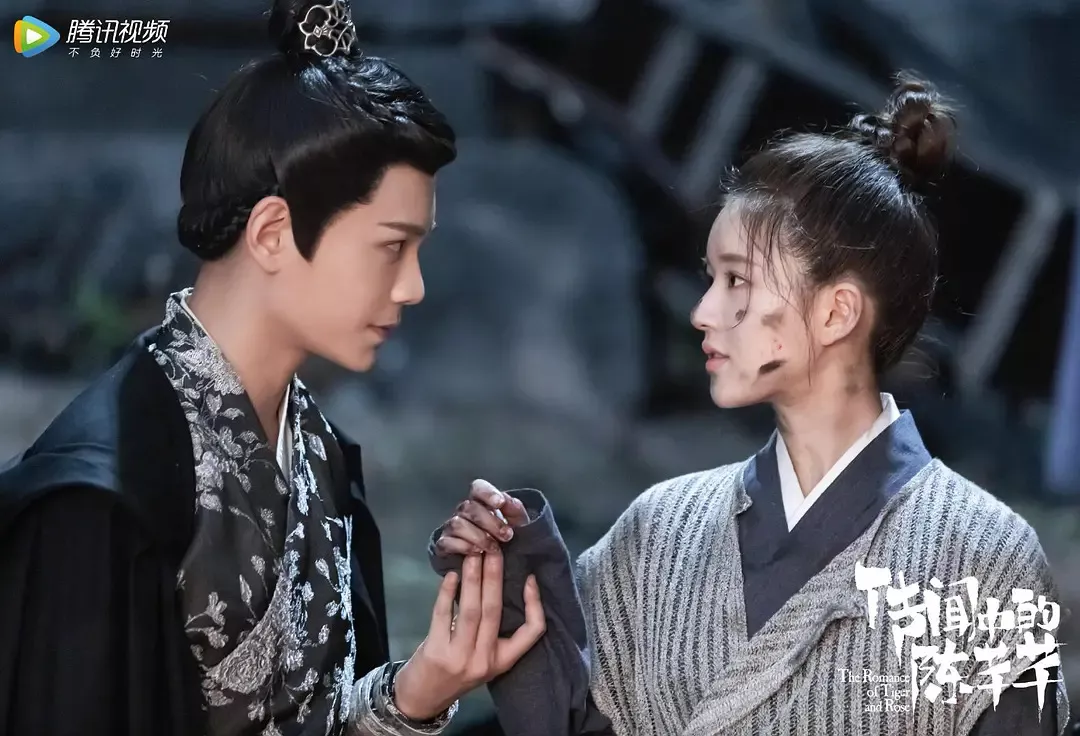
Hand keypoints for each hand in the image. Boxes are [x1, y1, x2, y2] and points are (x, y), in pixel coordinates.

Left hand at [392, 549, 544, 719]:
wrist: (423, 698)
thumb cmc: (456, 670)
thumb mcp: (482, 656)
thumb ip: (489, 629)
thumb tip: (494, 581)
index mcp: (502, 661)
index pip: (532, 632)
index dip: (534, 604)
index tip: (530, 578)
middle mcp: (484, 660)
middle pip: (494, 611)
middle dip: (495, 576)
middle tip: (495, 549)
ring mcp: (460, 658)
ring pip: (471, 611)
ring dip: (473, 579)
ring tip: (474, 555)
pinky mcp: (437, 652)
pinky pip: (444, 615)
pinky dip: (448, 592)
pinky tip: (451, 575)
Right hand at [434, 479, 530, 556]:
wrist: (492, 559)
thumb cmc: (504, 533)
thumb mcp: (516, 522)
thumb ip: (515, 509)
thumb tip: (508, 502)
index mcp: (481, 500)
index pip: (478, 488)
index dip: (487, 493)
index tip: (500, 503)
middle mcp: (464, 511)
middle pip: (469, 507)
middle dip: (490, 522)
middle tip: (507, 535)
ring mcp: (452, 526)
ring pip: (457, 524)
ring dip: (478, 536)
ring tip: (493, 547)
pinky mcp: (445, 544)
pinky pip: (447, 542)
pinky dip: (463, 547)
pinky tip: (477, 552)